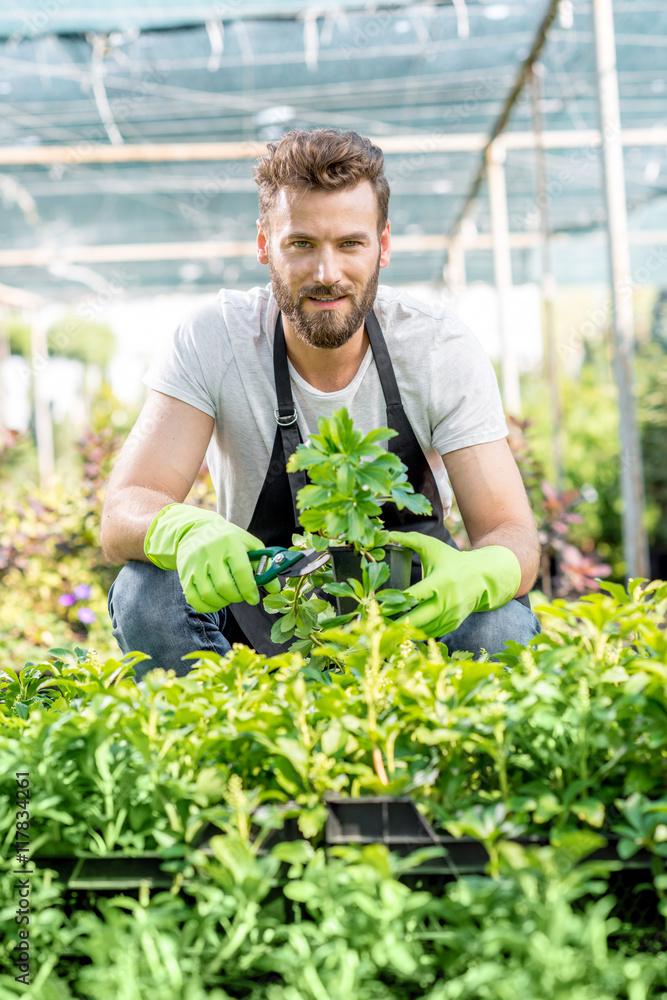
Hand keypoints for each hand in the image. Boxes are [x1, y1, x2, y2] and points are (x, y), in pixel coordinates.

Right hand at [144, 504, 279, 612]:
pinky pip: (194, 599)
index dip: (250, 590)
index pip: (241, 571)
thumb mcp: (247, 544)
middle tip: (242, 595)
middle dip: (238, 597)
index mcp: (229, 543)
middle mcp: (210, 552)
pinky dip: (207, 606)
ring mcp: (195, 564)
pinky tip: (216, 601)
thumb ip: (263, 564)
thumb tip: (275, 588)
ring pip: (209, 595)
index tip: (254, 598)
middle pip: (225, 586)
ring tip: (229, 596)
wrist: (194, 530)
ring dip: (223, 602)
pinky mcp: (184, 574)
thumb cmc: (226, 538)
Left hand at [387, 530, 521, 637]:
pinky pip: (430, 633)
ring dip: (404, 630)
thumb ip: (409, 539)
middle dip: (395, 623)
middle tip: (377, 622)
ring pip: (422, 629)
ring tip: (385, 626)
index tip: (377, 604)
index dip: (395, 602)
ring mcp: (450, 615)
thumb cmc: (452, 560)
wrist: (482, 577)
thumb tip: (385, 534)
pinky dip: (416, 632)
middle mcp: (446, 601)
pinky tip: (402, 629)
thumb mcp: (432, 547)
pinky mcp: (452, 624)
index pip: (414, 596)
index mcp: (440, 582)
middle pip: (417, 619)